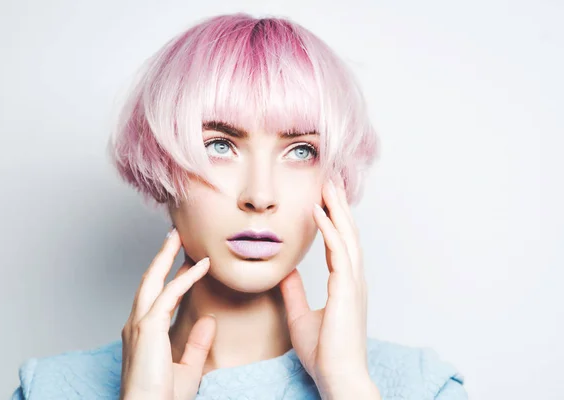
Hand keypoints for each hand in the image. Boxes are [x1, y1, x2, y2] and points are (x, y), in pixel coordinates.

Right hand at [119, 228, 215, 399]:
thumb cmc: (162, 397)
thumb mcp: (188, 367)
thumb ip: (197, 342)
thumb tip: (210, 320)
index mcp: (143, 333)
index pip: (156, 295)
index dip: (169, 276)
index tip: (184, 260)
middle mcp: (137, 324)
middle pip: (149, 280)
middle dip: (161, 256)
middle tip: (175, 236)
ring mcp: (139, 324)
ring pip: (153, 280)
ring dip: (167, 256)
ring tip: (180, 237)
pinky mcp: (148, 327)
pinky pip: (169, 294)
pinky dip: (186, 277)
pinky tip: (201, 266)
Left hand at [279, 177, 380, 399]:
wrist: (337, 376)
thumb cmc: (324, 353)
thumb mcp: (300, 316)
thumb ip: (294, 292)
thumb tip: (285, 273)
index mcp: (345, 285)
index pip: (340, 243)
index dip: (334, 219)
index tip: (325, 199)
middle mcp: (353, 279)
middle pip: (347, 232)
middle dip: (339, 205)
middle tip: (331, 180)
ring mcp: (353, 283)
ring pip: (346, 235)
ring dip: (337, 208)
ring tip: (327, 184)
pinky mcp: (346, 289)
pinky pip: (337, 251)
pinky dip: (328, 229)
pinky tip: (318, 211)